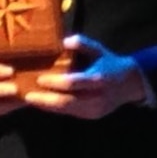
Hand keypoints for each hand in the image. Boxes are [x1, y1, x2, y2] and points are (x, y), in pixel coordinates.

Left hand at [20, 35, 146, 119]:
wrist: (130, 84)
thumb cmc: (109, 63)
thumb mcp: (99, 49)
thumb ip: (83, 44)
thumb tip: (64, 41)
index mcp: (98, 79)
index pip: (72, 83)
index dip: (54, 82)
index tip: (38, 78)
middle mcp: (96, 97)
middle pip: (66, 102)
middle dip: (44, 100)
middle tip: (26, 95)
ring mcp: (94, 110)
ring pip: (65, 110)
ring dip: (46, 106)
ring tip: (29, 99)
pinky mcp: (90, 116)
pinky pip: (69, 113)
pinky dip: (54, 108)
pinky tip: (42, 103)